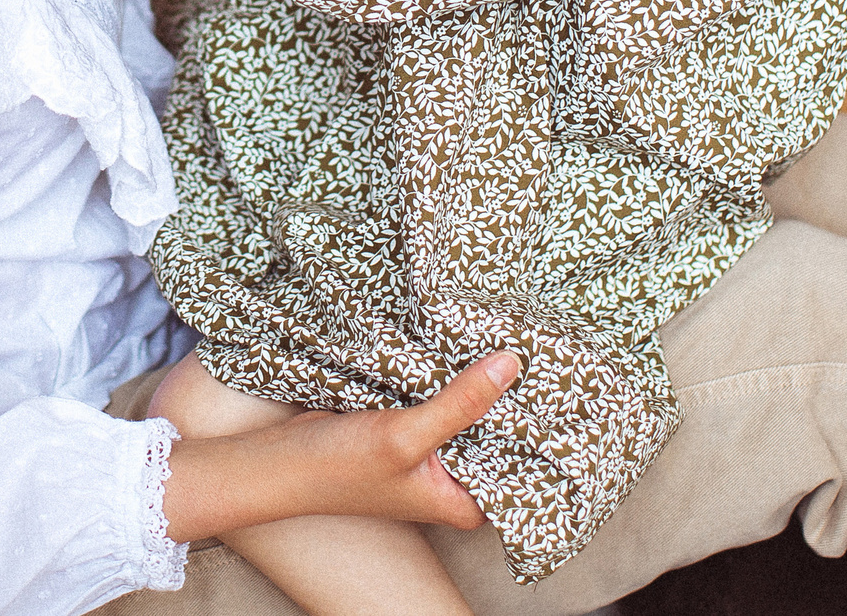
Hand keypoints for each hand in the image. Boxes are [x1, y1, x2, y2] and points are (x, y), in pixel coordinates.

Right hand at [158, 352, 520, 541]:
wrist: (278, 462)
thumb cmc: (337, 468)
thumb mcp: (405, 436)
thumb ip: (459, 404)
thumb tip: (510, 364)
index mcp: (461, 503)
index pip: (522, 472)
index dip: (544, 435)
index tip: (568, 394)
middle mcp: (450, 483)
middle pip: (498, 439)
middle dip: (513, 403)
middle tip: (546, 356)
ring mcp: (428, 456)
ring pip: (469, 417)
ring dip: (480, 387)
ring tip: (515, 343)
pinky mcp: (408, 431)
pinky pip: (443, 402)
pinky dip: (451, 381)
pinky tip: (468, 350)